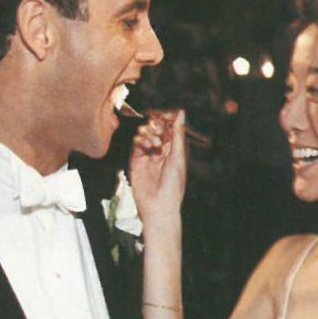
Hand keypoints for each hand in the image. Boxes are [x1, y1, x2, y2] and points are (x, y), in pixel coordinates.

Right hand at [130, 109, 186, 225]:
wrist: (158, 205)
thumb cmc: (173, 185)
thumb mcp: (178, 157)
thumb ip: (177, 134)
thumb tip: (181, 113)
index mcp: (176, 150)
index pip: (171, 129)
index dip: (167, 120)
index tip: (164, 115)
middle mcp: (163, 152)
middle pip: (158, 130)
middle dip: (157, 125)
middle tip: (156, 127)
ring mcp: (149, 156)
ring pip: (147, 135)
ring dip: (148, 132)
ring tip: (151, 141)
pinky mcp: (137, 161)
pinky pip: (137, 144)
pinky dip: (139, 139)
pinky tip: (142, 142)